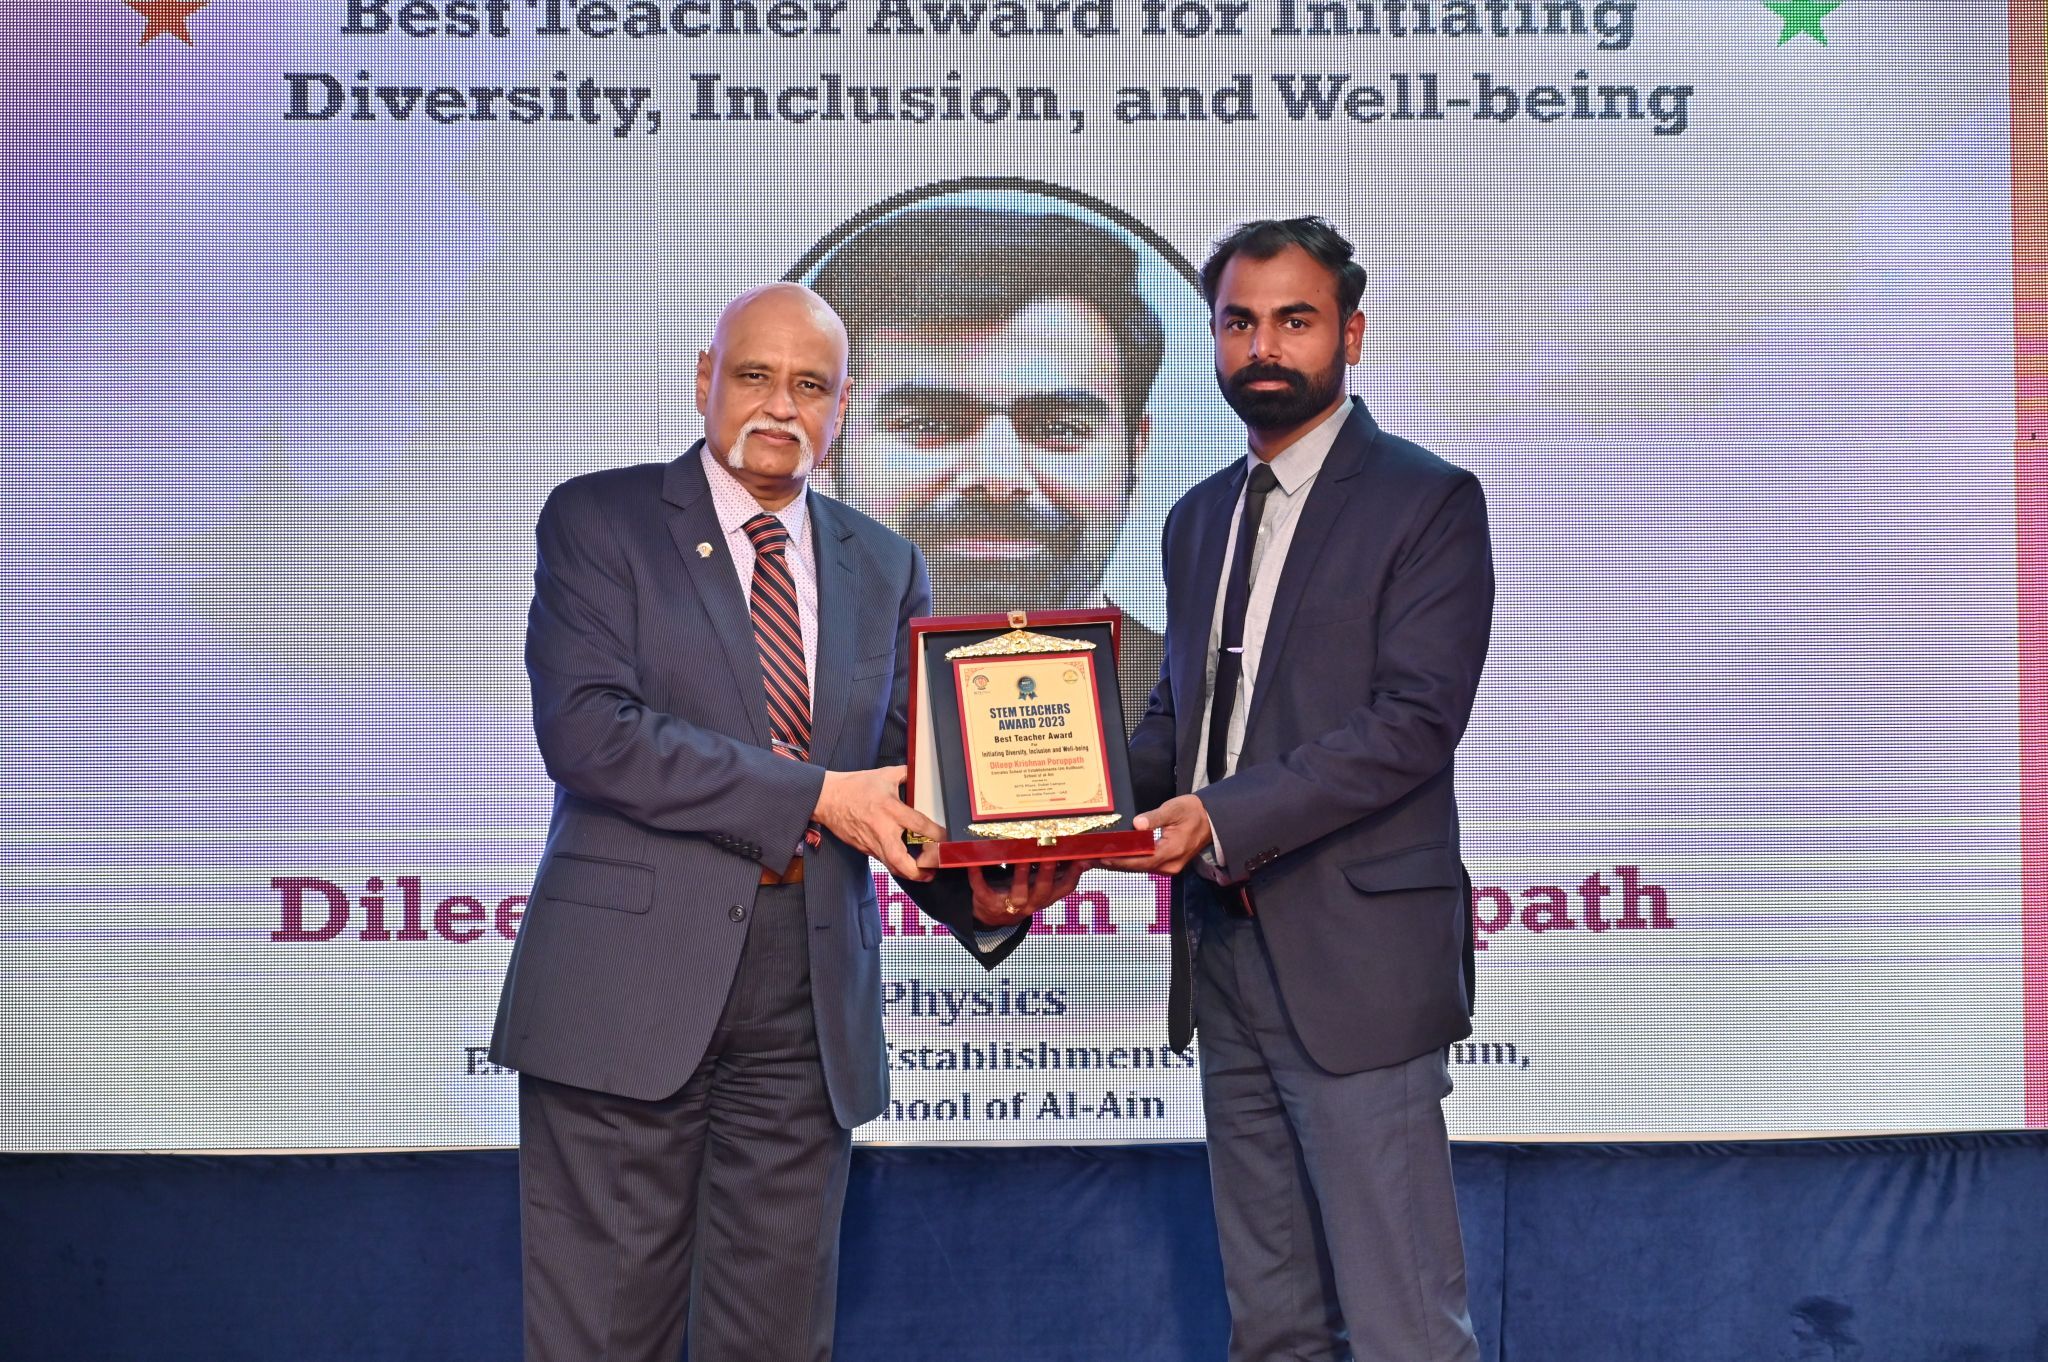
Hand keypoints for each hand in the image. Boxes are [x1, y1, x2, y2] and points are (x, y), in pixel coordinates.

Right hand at [813, 766, 945, 880]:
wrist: (827, 798)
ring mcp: (872, 842)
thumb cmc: (856, 786)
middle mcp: (882, 829)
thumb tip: (921, 771)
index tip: (946, 838)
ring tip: (924, 873)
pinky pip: (883, 860)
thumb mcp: (884, 774)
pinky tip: (906, 863)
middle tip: (933, 870)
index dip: (936, 835)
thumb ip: (906, 774)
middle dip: (919, 870)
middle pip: (901, 860)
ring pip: (891, 866)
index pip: (919, 825)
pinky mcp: (864, 848)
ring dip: (909, 873)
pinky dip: (896, 865)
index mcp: (890, 809)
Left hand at [968, 859, 1088, 927]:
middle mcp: (1031, 903)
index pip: (1065, 888)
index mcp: (1046, 897)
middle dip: (1047, 873)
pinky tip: (974, 862)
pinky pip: (982, 888)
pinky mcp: (987, 902)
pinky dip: (977, 875)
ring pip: (1018, 892)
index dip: (1074, 876)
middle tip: (1050, 856)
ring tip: (1022, 857)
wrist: (993, 915)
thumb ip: (1056, 871)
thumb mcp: (1040, 886)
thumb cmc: (1021, 892)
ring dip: (1021, 875)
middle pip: (1043, 890)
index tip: (1081, 859)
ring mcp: (1009, 904)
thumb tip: (1078, 851)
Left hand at [1098, 795, 1212, 875]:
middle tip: (1091, 859)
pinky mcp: (1168, 865)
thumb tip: (1137, 824)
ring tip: (1098, 859)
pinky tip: (1116, 857)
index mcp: (1172, 851)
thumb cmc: (1193, 812)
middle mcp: (1170, 865)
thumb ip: (1155, 817)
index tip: (1102, 858)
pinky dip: (1130, 862)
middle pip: (1138, 868)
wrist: (1211, 820)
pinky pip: (1146, 866)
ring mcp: (1170, 867)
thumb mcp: (1174, 809)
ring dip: (1121, 864)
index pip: (1141, 861)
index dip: (1121, 861)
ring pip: (1140, 868)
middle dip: (1115, 864)